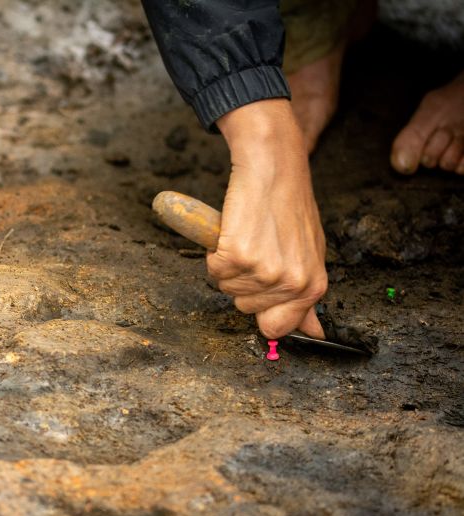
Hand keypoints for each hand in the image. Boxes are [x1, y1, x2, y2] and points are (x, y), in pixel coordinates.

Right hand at [211, 99, 327, 339]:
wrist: (273, 169)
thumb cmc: (287, 207)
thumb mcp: (309, 255)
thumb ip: (307, 296)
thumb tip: (315, 333)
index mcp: (313, 286)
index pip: (278, 328)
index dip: (261, 310)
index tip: (259, 289)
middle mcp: (292, 283)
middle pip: (245, 308)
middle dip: (244, 282)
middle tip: (257, 248)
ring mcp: (265, 271)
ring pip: (227, 288)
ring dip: (229, 265)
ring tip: (247, 236)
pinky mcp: (238, 256)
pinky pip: (214, 270)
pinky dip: (215, 251)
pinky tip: (234, 230)